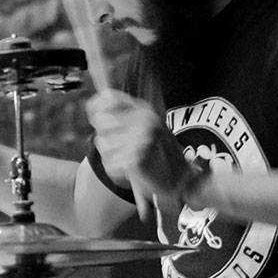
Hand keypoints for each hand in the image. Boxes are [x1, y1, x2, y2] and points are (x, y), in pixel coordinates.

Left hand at [86, 91, 195, 208]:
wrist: (181, 179)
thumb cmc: (160, 153)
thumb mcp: (146, 126)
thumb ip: (124, 115)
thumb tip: (97, 108)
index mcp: (145, 109)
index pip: (108, 97)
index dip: (96, 107)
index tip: (96, 116)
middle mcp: (143, 120)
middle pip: (100, 120)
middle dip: (104, 134)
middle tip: (121, 145)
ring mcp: (140, 138)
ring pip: (101, 143)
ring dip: (110, 155)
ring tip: (129, 158)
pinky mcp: (135, 158)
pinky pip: (108, 162)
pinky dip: (115, 169)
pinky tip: (131, 170)